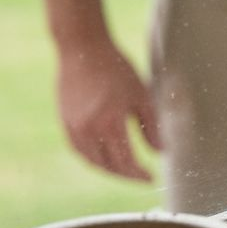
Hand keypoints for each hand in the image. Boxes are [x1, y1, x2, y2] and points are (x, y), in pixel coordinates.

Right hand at [57, 36, 160, 180]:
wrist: (83, 49)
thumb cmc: (117, 70)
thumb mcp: (142, 97)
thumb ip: (152, 127)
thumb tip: (160, 152)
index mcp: (110, 124)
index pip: (126, 162)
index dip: (139, 174)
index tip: (151, 178)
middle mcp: (88, 130)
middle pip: (108, 166)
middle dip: (126, 175)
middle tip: (140, 177)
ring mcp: (73, 126)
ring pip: (91, 160)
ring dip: (109, 170)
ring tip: (124, 170)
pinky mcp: (64, 121)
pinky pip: (78, 149)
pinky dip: (92, 158)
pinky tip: (104, 158)